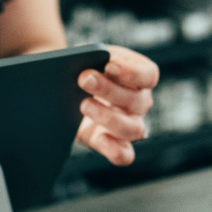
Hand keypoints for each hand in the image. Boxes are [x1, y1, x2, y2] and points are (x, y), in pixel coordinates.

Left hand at [76, 45, 158, 165]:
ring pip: (133, 129)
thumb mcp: (87, 56)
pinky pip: (124, 155)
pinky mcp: (111, 143)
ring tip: (83, 105)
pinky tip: (100, 137)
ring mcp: (128, 125)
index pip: (148, 74)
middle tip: (84, 79)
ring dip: (109, 117)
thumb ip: (90, 57)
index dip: (132, 72)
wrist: (63, 88)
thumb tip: (84, 67)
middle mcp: (139, 102)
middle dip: (109, 89)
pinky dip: (115, 149)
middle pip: (137, 100)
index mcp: (138, 76)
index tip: (109, 66)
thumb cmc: (81, 67)